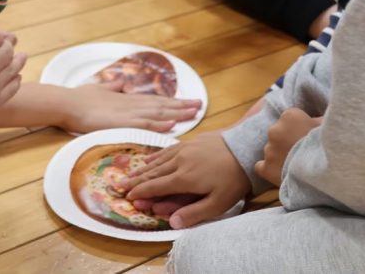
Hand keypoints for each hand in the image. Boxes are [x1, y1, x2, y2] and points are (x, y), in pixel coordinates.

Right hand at [60, 83, 202, 133]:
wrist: (68, 103)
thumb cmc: (81, 98)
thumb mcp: (102, 90)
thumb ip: (113, 88)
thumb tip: (120, 84)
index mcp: (129, 99)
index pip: (157, 101)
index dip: (174, 102)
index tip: (188, 102)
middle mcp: (133, 104)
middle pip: (163, 105)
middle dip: (182, 106)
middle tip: (200, 105)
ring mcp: (128, 113)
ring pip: (158, 113)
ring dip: (177, 113)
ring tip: (194, 112)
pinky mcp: (121, 122)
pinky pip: (144, 124)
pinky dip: (159, 124)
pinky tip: (172, 124)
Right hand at [124, 132, 249, 228]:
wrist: (245, 146)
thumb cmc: (233, 178)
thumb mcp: (218, 202)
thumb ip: (193, 213)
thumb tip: (171, 223)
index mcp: (183, 178)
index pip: (155, 187)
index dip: (140, 193)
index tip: (127, 197)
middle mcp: (179, 162)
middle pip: (152, 173)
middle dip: (135, 181)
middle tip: (119, 186)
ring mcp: (184, 149)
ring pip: (157, 161)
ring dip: (141, 169)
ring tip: (129, 175)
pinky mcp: (190, 141)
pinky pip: (166, 150)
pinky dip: (155, 156)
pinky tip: (149, 159)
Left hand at [255, 109, 321, 186]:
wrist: (325, 174)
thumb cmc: (328, 147)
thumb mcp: (327, 128)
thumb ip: (318, 121)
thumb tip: (317, 118)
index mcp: (290, 116)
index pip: (290, 118)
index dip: (299, 127)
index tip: (307, 136)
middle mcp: (275, 129)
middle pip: (278, 133)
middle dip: (287, 141)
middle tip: (302, 151)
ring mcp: (269, 150)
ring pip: (271, 150)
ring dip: (280, 155)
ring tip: (295, 165)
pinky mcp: (266, 168)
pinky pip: (261, 166)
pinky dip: (269, 168)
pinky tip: (280, 172)